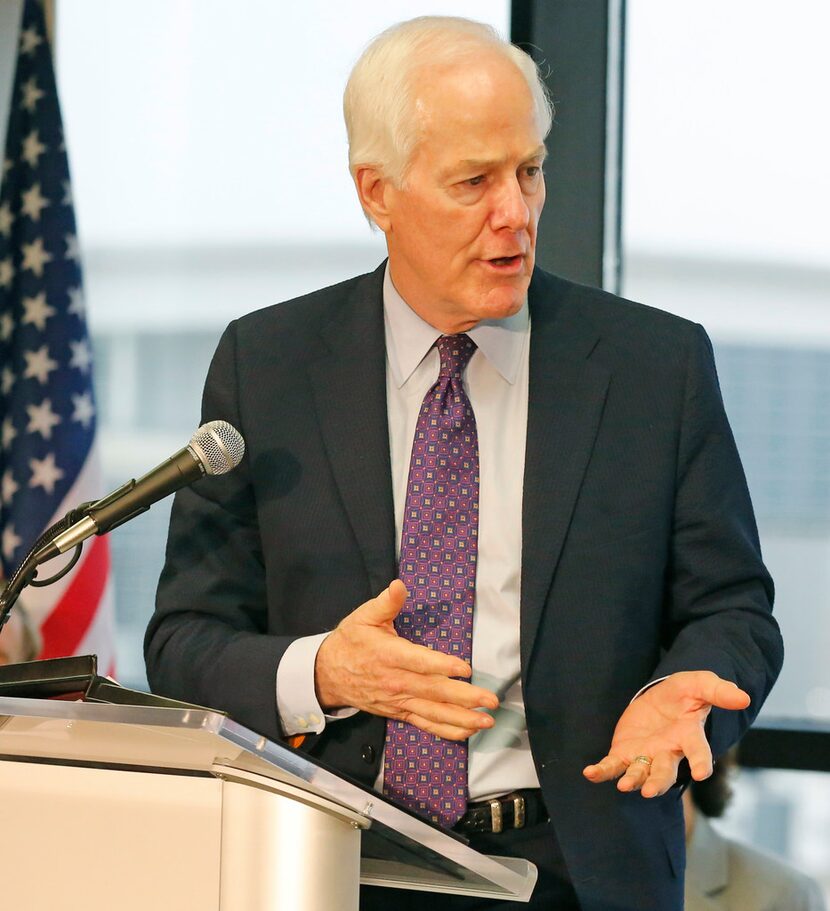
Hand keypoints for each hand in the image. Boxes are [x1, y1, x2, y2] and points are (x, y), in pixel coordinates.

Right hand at [314, 580, 498, 740]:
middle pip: (434, 692)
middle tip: (490, 700)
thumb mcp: (363, 617)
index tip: (465, 668)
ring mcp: (398, 701)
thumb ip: (386, 602)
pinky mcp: (399, 712)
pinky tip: (467, 732)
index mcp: (389, 655)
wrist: (327, 674)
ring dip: (462, 719)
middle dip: (464, 698)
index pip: (419, 663)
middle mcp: (396, 682)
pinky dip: (447, 731)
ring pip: (433, 713)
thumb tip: (399, 584)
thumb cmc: (350, 642)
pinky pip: (425, 724)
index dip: (442, 666)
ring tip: (486, 721)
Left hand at [582, 671, 749, 797]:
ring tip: (625, 786)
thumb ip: (718, 690)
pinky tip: (590, 773)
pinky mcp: (625, 752)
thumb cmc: (683, 693)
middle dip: (658, 781)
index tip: (702, 774)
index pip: (697, 751)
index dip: (700, 762)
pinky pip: (613, 765)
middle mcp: (668, 752)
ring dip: (632, 780)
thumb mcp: (699, 684)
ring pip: (640, 772)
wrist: (659, 698)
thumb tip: (743, 697)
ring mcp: (646, 755)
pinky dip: (602, 771)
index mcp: (688, 736)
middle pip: (665, 771)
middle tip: (649, 791)